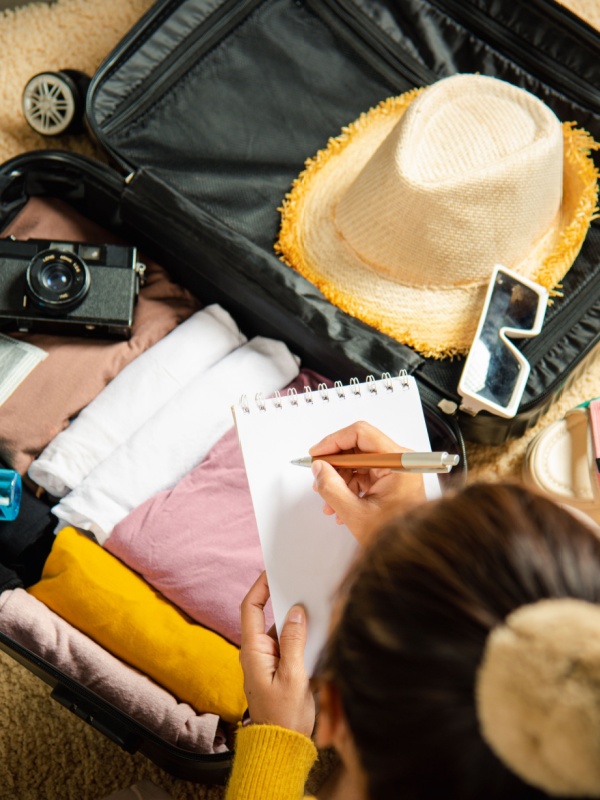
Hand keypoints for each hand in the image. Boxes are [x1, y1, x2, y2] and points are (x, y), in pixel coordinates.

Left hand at [239, 571, 314, 736]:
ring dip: (296, 619)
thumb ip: (294, 642)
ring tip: (314, 603)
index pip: (251, 608)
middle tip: (302, 582)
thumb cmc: (284, 718)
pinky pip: (288, 645)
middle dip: (283, 599)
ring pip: (281, 631)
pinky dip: (301, 636)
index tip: (273, 570)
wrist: (281, 749)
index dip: (260, 586)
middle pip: (268, 616)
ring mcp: (268, 662)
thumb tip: (296, 611)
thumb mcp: (294, 678)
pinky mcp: (279, 670)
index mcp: (253, 651)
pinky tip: (317, 631)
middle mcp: (257, 653)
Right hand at [309, 420, 425, 545]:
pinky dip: (349, 488)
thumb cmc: (394, 537)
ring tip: (329, 502)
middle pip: (358, 449)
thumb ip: (331, 487)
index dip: (334, 441)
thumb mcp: (355, 513)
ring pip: (358, 464)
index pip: (361, 435)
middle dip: (335, 465)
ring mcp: (396, 471)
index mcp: (398, 463)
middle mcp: (400, 461)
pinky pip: (364, 476)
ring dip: (340, 480)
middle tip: (318, 478)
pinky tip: (340, 506)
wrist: (411, 555)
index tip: (316, 453)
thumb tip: (318, 467)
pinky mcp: (392, 482)